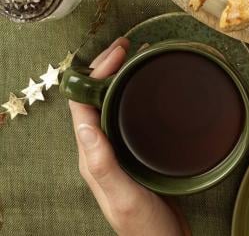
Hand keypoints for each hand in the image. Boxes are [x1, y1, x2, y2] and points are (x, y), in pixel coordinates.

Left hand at [69, 38, 189, 235]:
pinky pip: (130, 113)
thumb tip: (83, 125)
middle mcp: (101, 150)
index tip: (118, 52)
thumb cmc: (144, 227)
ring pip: (113, 103)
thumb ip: (102, 163)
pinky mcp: (136, 152)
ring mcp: (118, 150)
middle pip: (96, 98)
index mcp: (92, 157)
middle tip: (128, 44)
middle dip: (107, 67)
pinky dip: (137, 91)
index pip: (83, 104)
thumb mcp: (122, 197)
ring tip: (139, 55)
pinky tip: (152, 86)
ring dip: (122, 76)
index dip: (95, 73)